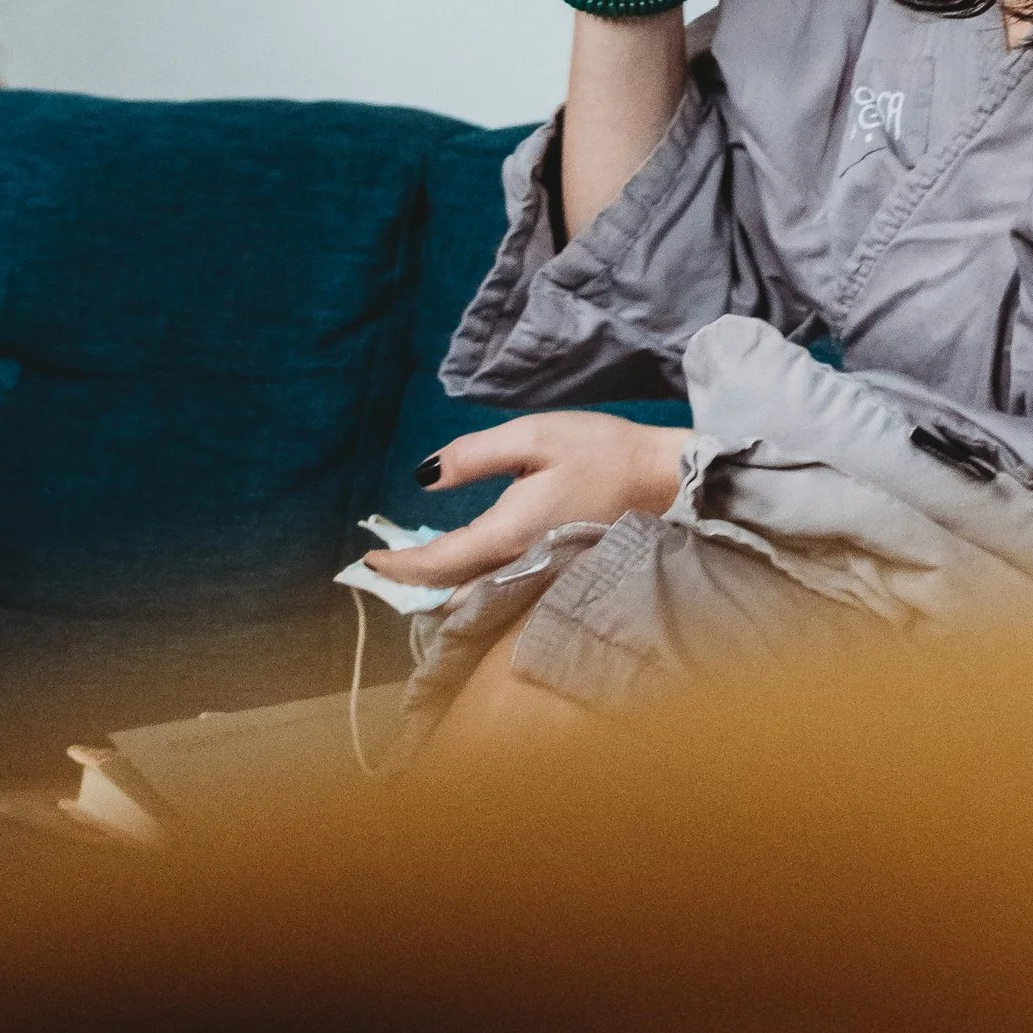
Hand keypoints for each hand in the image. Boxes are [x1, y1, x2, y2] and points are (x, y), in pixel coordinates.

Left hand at [366, 412, 684, 588]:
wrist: (663, 479)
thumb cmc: (602, 451)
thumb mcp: (534, 436)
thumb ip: (475, 456)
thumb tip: (424, 477)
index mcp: (509, 532)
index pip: (438, 563)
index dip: (398, 565)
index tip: (368, 559)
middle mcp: (521, 565)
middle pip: (452, 592)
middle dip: (413, 585)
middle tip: (383, 566)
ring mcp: (540, 575)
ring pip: (475, 596)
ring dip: (438, 587)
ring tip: (413, 566)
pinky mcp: (554, 572)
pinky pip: (498, 589)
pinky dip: (468, 583)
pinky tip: (460, 564)